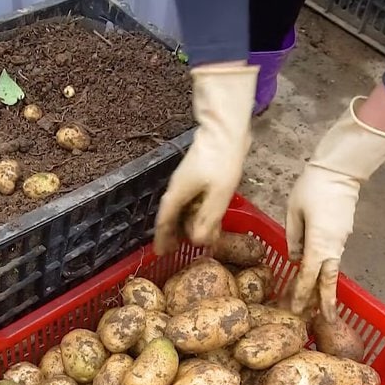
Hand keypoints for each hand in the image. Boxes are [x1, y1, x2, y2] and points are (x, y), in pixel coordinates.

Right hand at [154, 63, 257, 255]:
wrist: (224, 131)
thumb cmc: (221, 161)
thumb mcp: (219, 195)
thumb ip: (208, 219)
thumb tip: (197, 241)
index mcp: (177, 194)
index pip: (164, 221)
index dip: (161, 239)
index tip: (160, 253)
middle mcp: (177, 189)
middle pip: (171, 216)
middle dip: (173, 234)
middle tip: (175, 250)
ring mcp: (187, 181)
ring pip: (183, 208)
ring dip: (185, 224)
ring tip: (192, 238)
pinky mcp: (198, 176)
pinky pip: (192, 200)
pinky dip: (195, 212)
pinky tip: (206, 217)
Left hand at [286, 96, 384, 320]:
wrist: (341, 169)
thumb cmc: (313, 187)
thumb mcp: (293, 212)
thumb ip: (292, 238)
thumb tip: (295, 258)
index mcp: (320, 243)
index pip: (309, 276)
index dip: (301, 296)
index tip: (295, 312)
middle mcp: (334, 246)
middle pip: (328, 281)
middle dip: (324, 304)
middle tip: (322, 324)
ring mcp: (341, 241)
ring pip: (332, 271)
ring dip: (325, 290)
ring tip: (318, 309)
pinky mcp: (343, 234)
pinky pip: (333, 259)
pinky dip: (326, 273)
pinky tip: (319, 280)